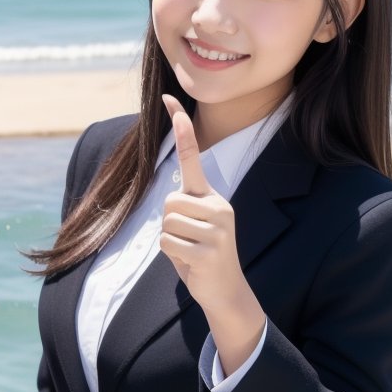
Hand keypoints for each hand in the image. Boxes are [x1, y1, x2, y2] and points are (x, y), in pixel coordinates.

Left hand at [159, 94, 263, 374]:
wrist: (225, 291)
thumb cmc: (201, 256)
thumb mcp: (192, 226)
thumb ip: (183, 209)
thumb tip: (169, 202)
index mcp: (213, 198)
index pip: (194, 156)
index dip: (183, 129)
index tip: (169, 100)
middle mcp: (219, 206)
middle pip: (168, 202)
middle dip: (169, 225)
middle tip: (188, 241)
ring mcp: (218, 227)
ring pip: (167, 222)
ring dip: (171, 242)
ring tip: (190, 252)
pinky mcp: (211, 248)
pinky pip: (169, 243)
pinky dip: (173, 256)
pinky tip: (191, 263)